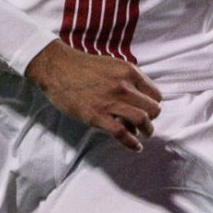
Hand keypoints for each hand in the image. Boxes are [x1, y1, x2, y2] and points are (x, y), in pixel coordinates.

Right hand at [25, 41, 161, 150]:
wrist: (57, 68)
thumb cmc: (84, 67)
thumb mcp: (113, 65)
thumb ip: (129, 79)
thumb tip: (141, 99)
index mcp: (129, 72)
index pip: (156, 94)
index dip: (153, 104)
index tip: (148, 110)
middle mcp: (123, 86)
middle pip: (152, 108)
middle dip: (152, 118)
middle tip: (147, 124)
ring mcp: (109, 101)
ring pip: (141, 120)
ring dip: (147, 131)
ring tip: (144, 135)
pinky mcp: (95, 115)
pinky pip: (121, 132)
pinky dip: (132, 142)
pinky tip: (136, 147)